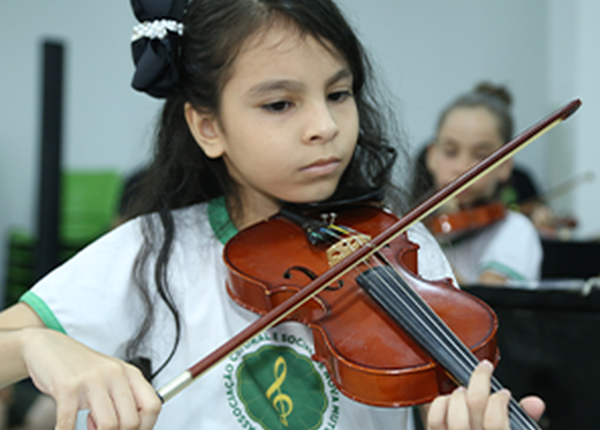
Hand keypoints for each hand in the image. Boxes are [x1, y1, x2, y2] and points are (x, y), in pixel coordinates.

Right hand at [21, 328, 160, 429]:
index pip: (153, 406)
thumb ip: (122, 400)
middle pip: (131, 421)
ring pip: (109, 425)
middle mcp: (115, 374)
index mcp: (130, 374)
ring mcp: (92, 379)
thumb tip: (131, 428)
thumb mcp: (110, 379)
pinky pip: (69, 423)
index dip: (145, 427)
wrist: (49, 346)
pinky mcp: (67, 386)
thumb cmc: (80, 368)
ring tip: (87, 427)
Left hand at [427, 360, 544, 429]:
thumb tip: (535, 402)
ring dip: (459, 395)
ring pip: (455, 415)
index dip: (499, 401)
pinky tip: (447, 400)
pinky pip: (435, 421)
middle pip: (474, 406)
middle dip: (479, 383)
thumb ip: (526, 419)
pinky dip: (440, 404)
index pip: (496, 422)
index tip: (503, 393)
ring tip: (464, 390)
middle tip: (483, 373)